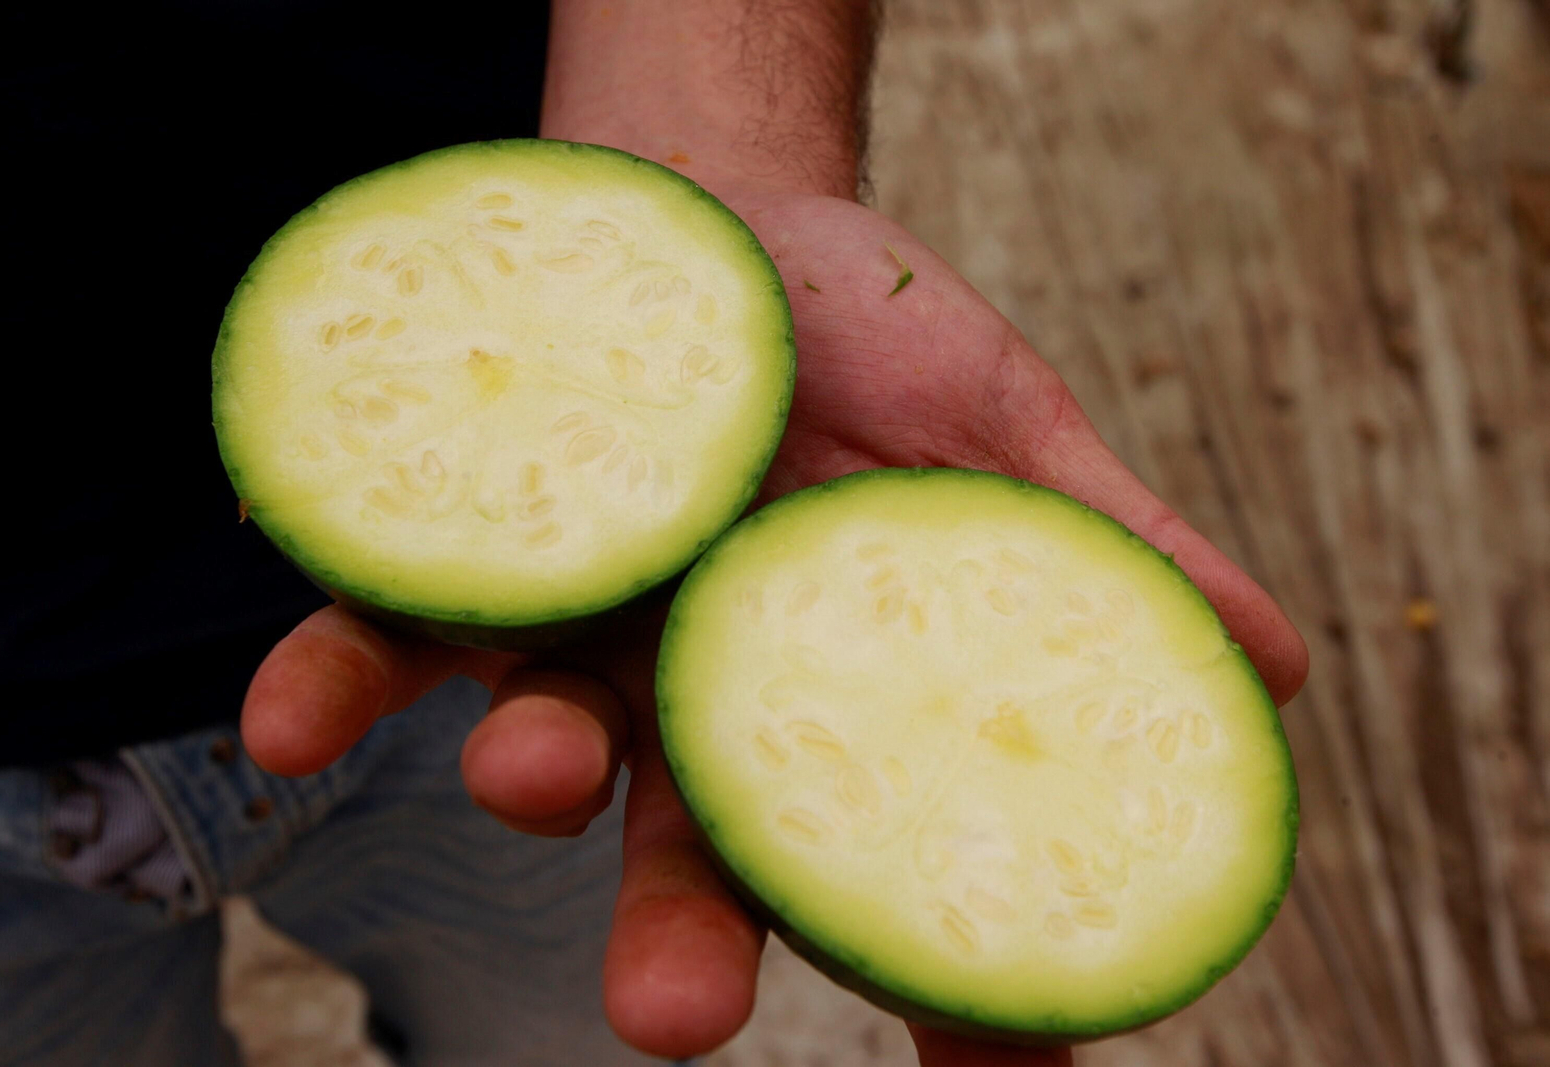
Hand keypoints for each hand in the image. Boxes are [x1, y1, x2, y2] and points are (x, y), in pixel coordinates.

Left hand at [241, 180, 1307, 1065]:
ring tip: (544, 777)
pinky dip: (329, 681)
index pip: (886, 857)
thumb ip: (1114, 549)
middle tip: (680, 1015)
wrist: (721, 221)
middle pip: (689, 844)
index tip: (992, 1066)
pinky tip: (286, 723)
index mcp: (831, 689)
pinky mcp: (461, 546)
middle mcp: (695, 692)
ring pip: (543, 739)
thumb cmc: (875, 343)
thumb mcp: (1009, 434)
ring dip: (535, 775)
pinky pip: (377, 627)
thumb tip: (1283, 674)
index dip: (939, 969)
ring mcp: (576, 625)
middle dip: (681, 935)